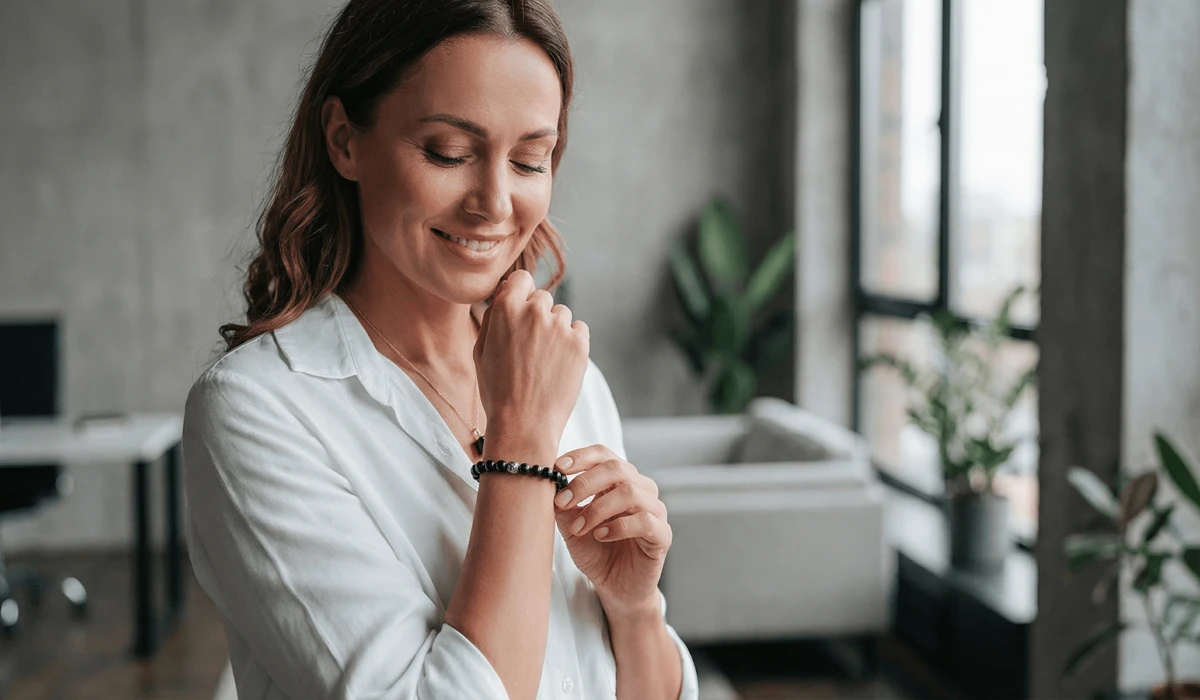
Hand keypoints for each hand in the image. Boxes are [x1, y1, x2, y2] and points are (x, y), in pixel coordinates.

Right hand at [474, 270, 588, 445]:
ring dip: (555, 330)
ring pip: (561, 314)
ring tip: (544, 360)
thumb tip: (505, 291)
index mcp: (505, 309)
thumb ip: (493, 316)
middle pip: (542, 297)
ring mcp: (559, 326)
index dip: (521, 293)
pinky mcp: (580, 342)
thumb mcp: (481, 350)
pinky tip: (558, 364)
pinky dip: (572, 342)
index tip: (521, 309)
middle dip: (537, 315)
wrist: (524, 423)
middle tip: (530, 347)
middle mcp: (534, 311)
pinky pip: (579, 329)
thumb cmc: (497, 389)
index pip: (521, 278)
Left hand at [551, 444, 671, 618]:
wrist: (615, 587)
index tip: (557, 467)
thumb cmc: (596, 551)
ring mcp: (655, 510)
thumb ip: (564, 506)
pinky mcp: (662, 535)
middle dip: (584, 483)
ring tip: (578, 529)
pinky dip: (618, 526)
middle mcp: (641, 489)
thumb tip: (549, 482)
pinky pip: (645, 521)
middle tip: (562, 502)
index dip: (581, 456)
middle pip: (617, 468)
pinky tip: (601, 536)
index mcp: (620, 480)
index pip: (604, 455)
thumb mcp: (571, 526)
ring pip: (630, 493)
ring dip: (597, 509)